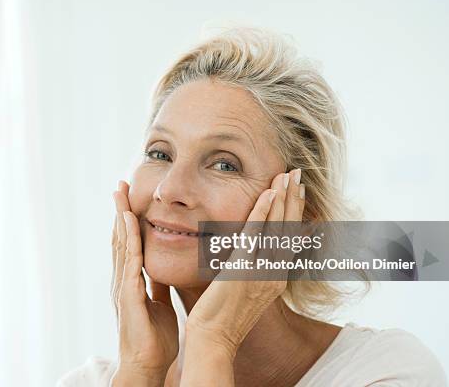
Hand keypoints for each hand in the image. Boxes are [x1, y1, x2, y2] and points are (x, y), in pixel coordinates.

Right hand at [110, 181, 178, 385]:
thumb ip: (157, 286)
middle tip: (119, 186)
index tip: (129, 199)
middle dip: (120, 211)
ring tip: (120, 195)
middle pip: (120, 238)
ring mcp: (123, 286)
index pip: (128, 244)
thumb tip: (162, 269)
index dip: (127, 221)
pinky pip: (130, 261)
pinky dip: (130, 239)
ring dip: (121, 218)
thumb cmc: (154, 338)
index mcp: (131, 281)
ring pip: (121, 244)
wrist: (147, 364)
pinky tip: (130, 222)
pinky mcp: (129, 294)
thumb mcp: (159, 303)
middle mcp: (123, 280)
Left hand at [181, 169, 305, 385]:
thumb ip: (252, 271)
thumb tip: (250, 253)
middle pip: (287, 229)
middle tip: (298, 173)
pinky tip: (268, 194)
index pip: (288, 239)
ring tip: (287, 175)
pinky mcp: (243, 269)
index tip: (297, 191)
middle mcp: (274, 273)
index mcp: (275, 278)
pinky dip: (263, 213)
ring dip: (282, 198)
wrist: (214, 338)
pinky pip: (255, 235)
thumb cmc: (222, 316)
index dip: (293, 213)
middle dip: (293, 199)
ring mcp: (261, 271)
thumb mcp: (244, 291)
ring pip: (276, 228)